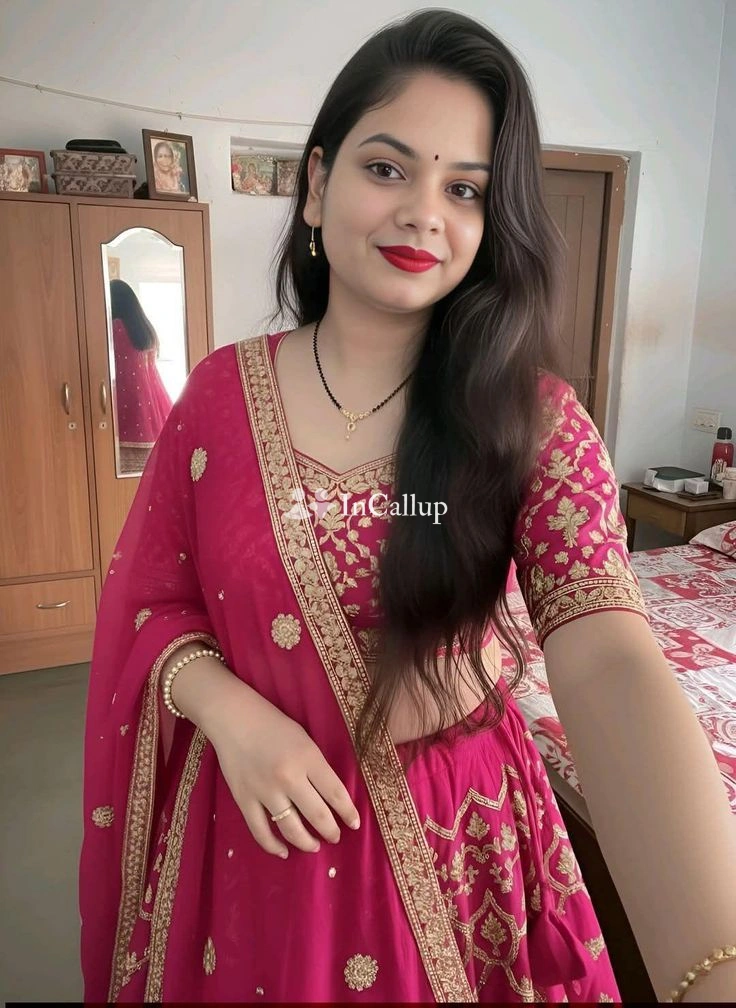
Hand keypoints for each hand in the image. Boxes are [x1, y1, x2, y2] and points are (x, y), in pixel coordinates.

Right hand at [204, 678, 360, 858]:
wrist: (233, 718)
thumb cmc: (273, 724)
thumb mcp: (304, 740)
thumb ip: (317, 766)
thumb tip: (330, 796)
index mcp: (308, 758)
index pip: (336, 793)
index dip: (348, 813)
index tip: (355, 824)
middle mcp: (289, 777)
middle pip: (318, 815)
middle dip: (331, 831)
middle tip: (335, 837)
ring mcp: (265, 791)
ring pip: (291, 828)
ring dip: (306, 842)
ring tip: (314, 846)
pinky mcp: (244, 800)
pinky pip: (261, 831)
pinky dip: (273, 846)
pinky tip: (284, 851)